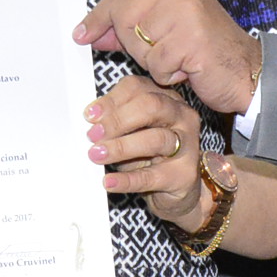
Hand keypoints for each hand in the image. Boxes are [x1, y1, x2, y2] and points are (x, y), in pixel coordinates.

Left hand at [77, 0, 261, 114]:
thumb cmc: (207, 51)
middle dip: (133, 43)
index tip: (83, 33)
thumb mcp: (166, 29)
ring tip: (179, 58)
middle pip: (123, 15)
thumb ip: (132, 25)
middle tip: (157, 54)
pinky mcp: (190, 38)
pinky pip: (155, 64)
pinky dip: (167, 74)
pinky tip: (186, 68)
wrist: (247, 71)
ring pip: (137, 42)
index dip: (100, 16)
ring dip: (153, 61)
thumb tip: (93, 32)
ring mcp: (186, 11)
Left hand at [90, 74, 211, 229]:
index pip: (138, 88)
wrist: (176, 189)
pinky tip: (110, 182)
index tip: (90, 115)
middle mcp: (181, 117)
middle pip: (151, 106)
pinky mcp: (183, 175)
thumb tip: (91, 124)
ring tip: (97, 155)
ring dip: (121, 147)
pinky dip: (127, 180)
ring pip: (155, 140)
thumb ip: (116, 123)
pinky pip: (151, 176)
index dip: (111, 100)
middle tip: (93, 135)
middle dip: (117, 120)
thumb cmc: (150, 155)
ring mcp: (187, 146)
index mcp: (166, 99)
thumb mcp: (133, 132)